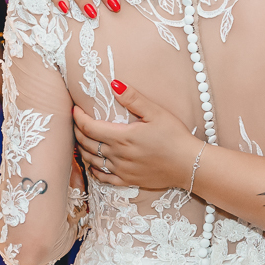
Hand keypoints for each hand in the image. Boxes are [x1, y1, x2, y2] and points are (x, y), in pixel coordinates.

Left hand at [72, 80, 199, 189]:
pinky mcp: (128, 181)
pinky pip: (104, 178)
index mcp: (122, 137)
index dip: (78, 117)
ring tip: (81, 139)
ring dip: (83, 150)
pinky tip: (93, 164)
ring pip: (92, 161)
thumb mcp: (156, 112)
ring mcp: (122, 170)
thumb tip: (114, 84)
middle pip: (87, 143)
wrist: (189, 165)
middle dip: (78, 131)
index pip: (89, 127)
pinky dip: (94, 170)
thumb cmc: (175, 136)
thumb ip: (133, 98)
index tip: (75, 108)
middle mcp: (118, 155)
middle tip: (76, 122)